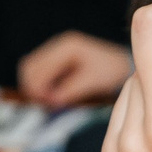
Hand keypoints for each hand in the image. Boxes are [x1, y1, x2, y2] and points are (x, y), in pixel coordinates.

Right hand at [19, 31, 134, 108]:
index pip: (36, 67)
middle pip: (28, 67)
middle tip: (47, 105)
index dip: (37, 88)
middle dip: (33, 88)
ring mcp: (54, 51)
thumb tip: (51, 100)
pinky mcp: (55, 60)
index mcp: (65, 47)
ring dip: (35, 87)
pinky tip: (51, 96)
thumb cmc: (111, 71)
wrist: (122, 64)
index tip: (48, 104)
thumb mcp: (93, 81)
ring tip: (49, 102)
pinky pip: (38, 73)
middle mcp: (56, 45)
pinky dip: (40, 85)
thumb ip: (71, 90)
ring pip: (30, 70)